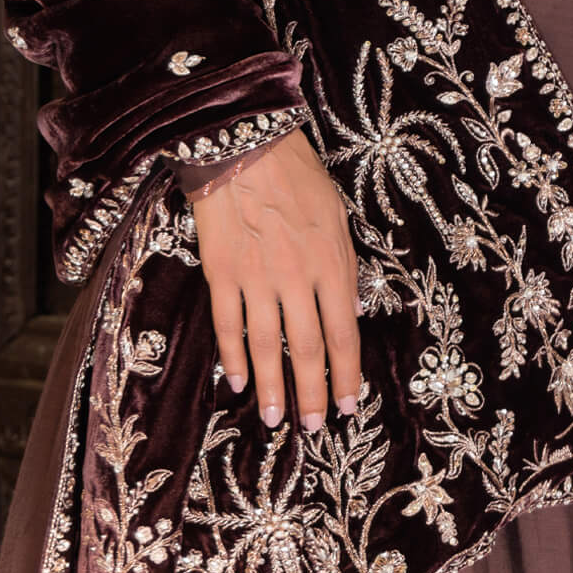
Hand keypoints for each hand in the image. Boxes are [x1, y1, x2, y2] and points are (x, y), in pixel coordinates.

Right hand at [190, 127, 361, 430]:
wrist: (247, 145)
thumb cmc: (298, 176)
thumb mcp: (337, 218)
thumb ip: (344, 267)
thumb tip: (348, 312)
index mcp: (332, 263)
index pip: (344, 334)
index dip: (347, 375)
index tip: (351, 405)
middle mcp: (297, 277)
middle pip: (307, 350)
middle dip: (313, 395)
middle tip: (314, 427)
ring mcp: (257, 278)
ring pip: (267, 347)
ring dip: (273, 388)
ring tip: (275, 420)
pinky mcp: (222, 273)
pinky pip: (228, 325)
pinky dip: (233, 358)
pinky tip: (239, 382)